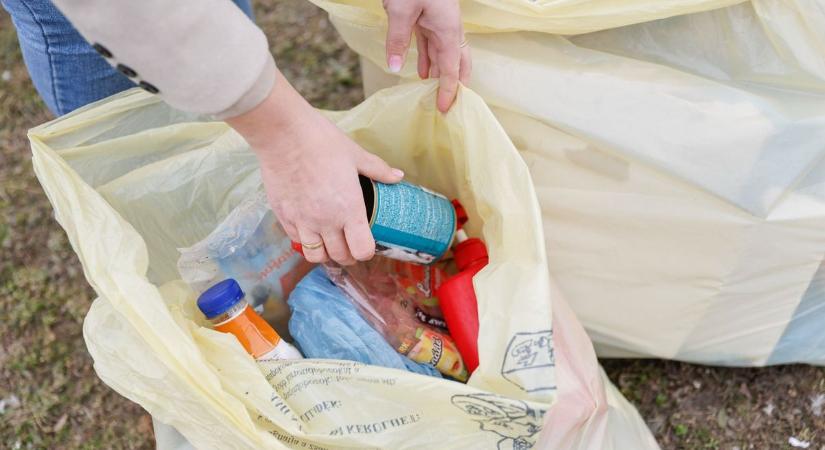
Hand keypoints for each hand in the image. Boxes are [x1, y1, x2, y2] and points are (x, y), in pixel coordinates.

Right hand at [226, 72, 403, 264]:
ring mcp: (302, 221)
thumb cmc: (321, 141)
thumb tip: (398, 176)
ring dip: (326, 252)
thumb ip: (378, 170)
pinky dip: (306, 239)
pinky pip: (297, 240)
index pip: (362, 250)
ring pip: (316, 256)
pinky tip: (310, 226)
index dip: (367, 250)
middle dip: (349, 254)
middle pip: (341, 257)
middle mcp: (326, 221)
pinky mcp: (283, 216)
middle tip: (351, 243)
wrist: (283, 134)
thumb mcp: (355, 154)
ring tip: (330, 240)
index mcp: (349, 209)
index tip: (367, 241)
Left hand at [383, 0, 470, 112]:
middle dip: (455, 84)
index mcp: (448, 30)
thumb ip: (397, 38)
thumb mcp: (401, 9)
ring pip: (444, 56)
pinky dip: (429, 61)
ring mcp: (440, 23)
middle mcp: (449, 29)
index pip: (451, 68)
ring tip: (434, 95)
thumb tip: (394, 67)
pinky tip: (423, 75)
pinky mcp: (428, 18)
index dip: (448, 90)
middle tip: (449, 105)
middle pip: (458, 63)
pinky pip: (431, 45)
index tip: (443, 109)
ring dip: (440, 75)